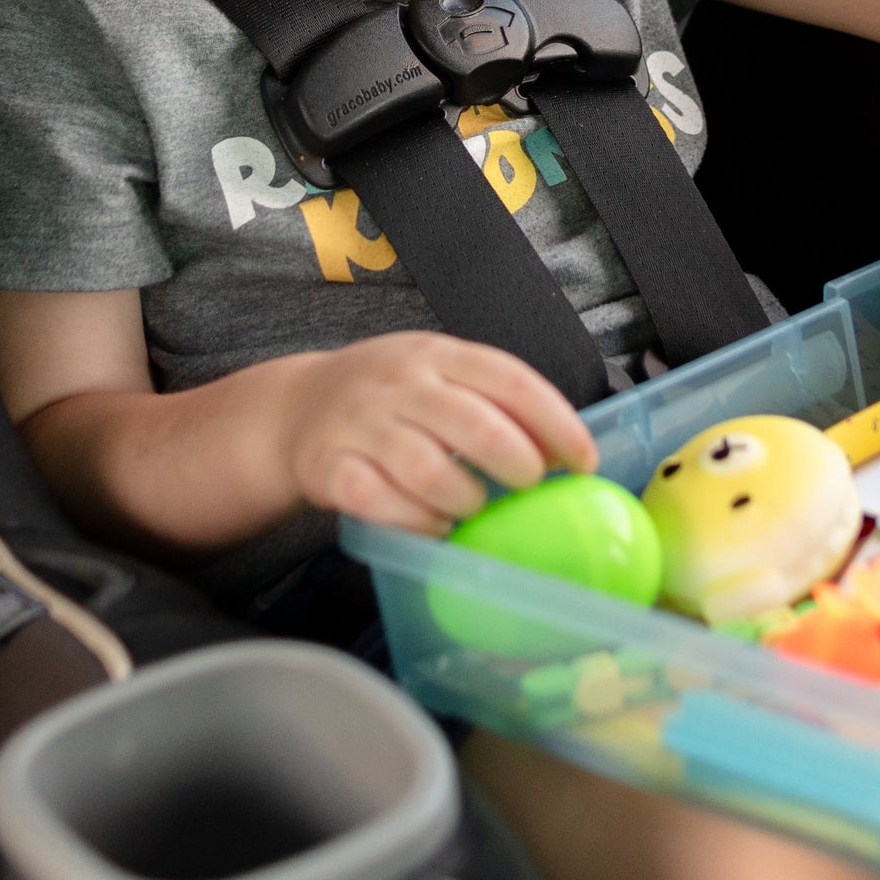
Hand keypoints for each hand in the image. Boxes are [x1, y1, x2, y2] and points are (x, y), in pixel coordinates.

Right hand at [278, 332, 596, 533]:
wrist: (295, 407)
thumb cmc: (390, 396)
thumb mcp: (438, 372)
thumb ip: (492, 399)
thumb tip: (566, 450)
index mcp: (438, 354)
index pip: (511, 380)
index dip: (557, 423)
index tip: (585, 461)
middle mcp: (400, 384)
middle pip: (476, 426)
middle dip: (518, 464)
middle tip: (529, 485)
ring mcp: (362, 425)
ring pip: (430, 470)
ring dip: (467, 500)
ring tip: (474, 507)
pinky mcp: (330, 469)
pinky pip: (381, 504)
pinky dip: (417, 522)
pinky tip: (433, 525)